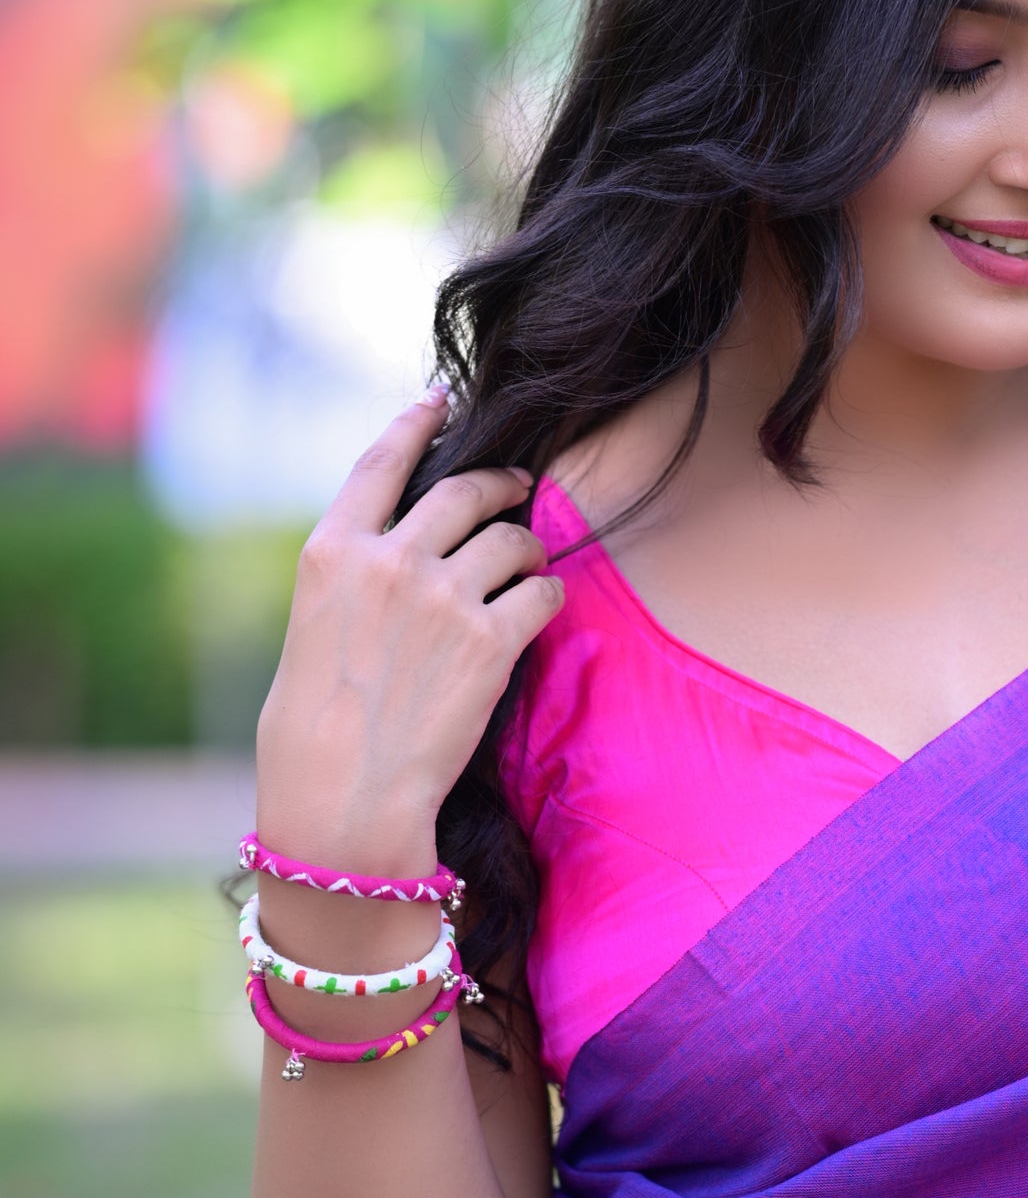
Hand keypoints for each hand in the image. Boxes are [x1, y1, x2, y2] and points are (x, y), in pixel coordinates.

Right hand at [256, 387, 562, 872]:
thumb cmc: (313, 731)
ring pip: (511, 539)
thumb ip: (353, 578)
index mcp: (330, 552)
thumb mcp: (311, 628)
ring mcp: (444, 596)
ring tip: (529, 564)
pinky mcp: (491, 639)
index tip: (440, 401)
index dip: (415, 424)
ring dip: (528, 547)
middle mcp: (389, 560)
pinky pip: (541, 593)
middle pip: (464, 490)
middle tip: (518, 487)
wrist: (344, 796)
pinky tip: (540, 608)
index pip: (380, 462)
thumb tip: (398, 552)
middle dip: (499, 483)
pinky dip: (546, 595)